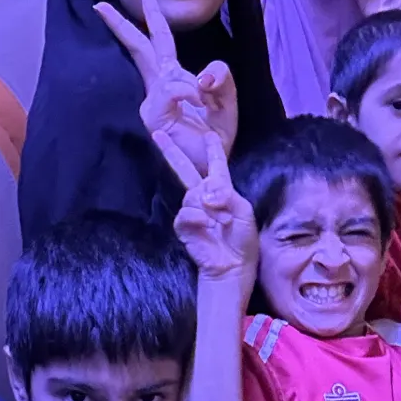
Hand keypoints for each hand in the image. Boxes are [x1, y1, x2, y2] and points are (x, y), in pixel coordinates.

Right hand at [96, 0, 237, 177]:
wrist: (210, 171)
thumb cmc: (215, 139)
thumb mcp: (228, 103)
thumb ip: (222, 79)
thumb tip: (201, 74)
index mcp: (174, 79)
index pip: (159, 43)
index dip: (151, 19)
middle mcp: (159, 88)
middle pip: (141, 49)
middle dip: (124, 24)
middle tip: (101, 4)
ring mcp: (153, 104)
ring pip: (168, 71)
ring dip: (192, 84)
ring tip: (208, 102)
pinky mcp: (153, 117)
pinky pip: (172, 90)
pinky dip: (190, 91)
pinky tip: (201, 103)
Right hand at [156, 131, 259, 285]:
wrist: (233, 267)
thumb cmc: (242, 240)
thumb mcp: (243, 211)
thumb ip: (226, 195)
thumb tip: (205, 192)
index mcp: (222, 191)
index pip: (215, 165)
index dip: (211, 150)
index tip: (208, 135)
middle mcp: (204, 198)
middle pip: (185, 170)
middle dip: (172, 152)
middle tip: (157, 134)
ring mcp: (192, 212)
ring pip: (191, 195)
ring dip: (208, 207)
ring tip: (222, 222)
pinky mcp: (184, 227)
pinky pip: (185, 213)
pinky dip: (198, 218)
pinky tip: (207, 226)